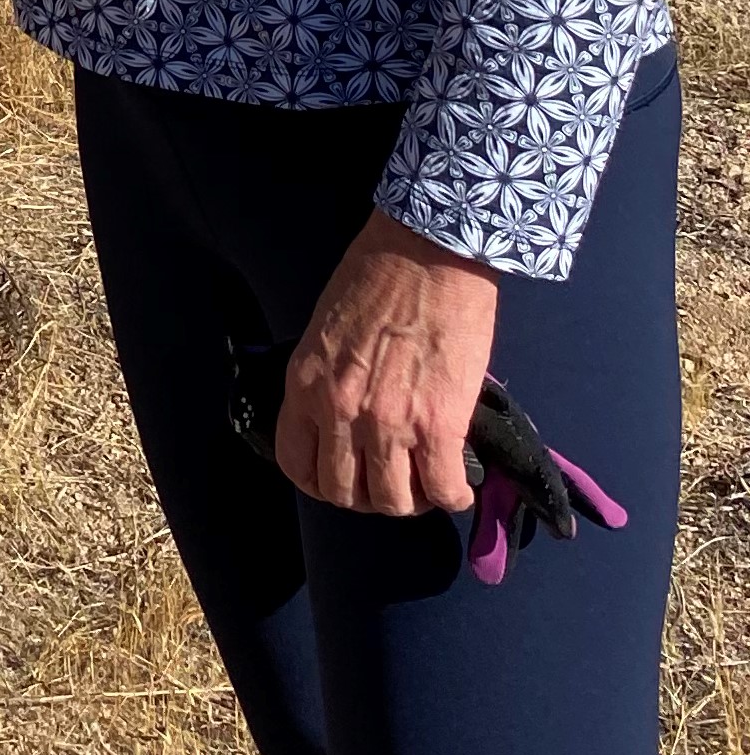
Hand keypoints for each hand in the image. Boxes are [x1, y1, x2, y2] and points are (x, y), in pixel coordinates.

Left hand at [275, 211, 499, 514]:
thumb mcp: (326, 330)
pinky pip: (442, 489)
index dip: (321, 483)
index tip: (343, 479)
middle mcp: (340, 411)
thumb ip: (328, 378)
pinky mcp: (439, 424)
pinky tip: (456, 484)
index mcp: (306, 384)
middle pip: (344, 492)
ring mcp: (388, 422)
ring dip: (410, 501)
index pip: (297, 464)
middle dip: (366, 497)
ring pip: (393, 501)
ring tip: (424, 484)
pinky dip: (452, 496)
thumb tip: (344, 419)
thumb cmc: (375, 277)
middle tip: (389, 482)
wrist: (427, 254)